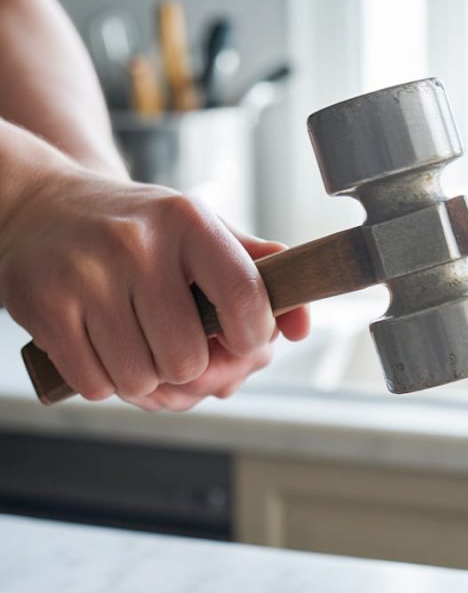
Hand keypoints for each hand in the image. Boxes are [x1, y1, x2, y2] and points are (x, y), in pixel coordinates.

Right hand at [0, 170, 309, 410]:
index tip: (239, 342)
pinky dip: (104, 381)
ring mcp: (86, 275)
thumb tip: (301, 325)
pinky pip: (96, 385)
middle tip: (173, 346)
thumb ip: (258, 275)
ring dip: (143, 379)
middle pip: (189, 361)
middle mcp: (136, 243)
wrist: (40, 207)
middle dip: (186, 369)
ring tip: (135, 344)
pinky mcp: (44, 305)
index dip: (250, 340)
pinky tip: (101, 346)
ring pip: (141, 380)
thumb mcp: (201, 234)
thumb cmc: (136, 232)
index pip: (246, 299)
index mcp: (188, 222)